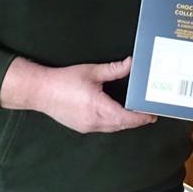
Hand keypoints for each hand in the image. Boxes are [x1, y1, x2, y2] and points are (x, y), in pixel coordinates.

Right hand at [0, 56, 155, 133]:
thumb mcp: (91, 71)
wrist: (40, 91)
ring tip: (136, 115)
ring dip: (125, 123)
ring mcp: (87, 126)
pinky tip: (117, 115)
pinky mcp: (82, 127)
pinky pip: (103, 128)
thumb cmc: (63, 80)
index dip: (141, 118)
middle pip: (121, 125)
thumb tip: (131, 63)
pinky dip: (113, 123)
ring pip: (113, 128)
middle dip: (136, 121)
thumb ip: (113, 69)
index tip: (152, 115)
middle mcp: (94, 121)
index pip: (125, 117)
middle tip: (149, 114)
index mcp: (97, 107)